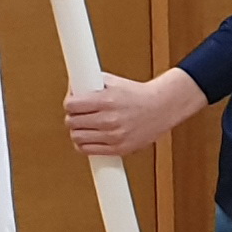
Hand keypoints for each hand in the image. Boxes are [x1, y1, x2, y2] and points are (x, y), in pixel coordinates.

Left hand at [65, 68, 206, 156]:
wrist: (162, 107)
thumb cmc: (137, 94)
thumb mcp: (113, 81)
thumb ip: (91, 82)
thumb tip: (71, 87)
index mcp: (107, 100)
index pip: (71, 105)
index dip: (69, 104)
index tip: (73, 103)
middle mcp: (109, 119)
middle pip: (71, 122)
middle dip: (73, 117)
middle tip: (79, 114)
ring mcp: (114, 136)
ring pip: (77, 137)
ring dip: (77, 132)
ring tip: (85, 126)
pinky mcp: (119, 148)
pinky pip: (88, 150)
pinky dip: (84, 144)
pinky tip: (90, 137)